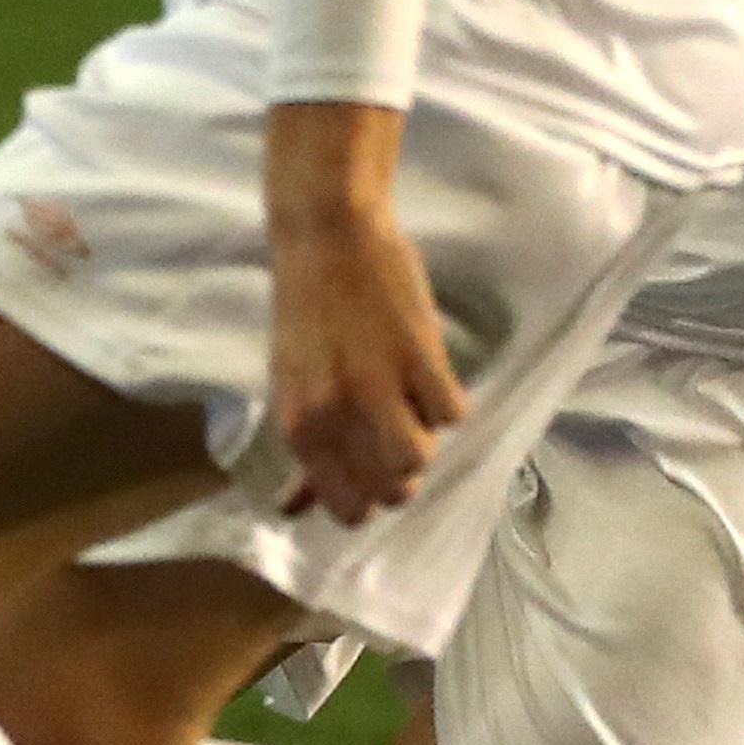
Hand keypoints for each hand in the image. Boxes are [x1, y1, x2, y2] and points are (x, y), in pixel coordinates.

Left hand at [265, 103, 464, 522]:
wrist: (325, 235)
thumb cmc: (305, 311)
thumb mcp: (291, 384)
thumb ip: (304, 450)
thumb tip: (294, 508)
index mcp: (299, 424)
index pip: (344, 506)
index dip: (364, 503)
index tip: (370, 481)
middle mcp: (338, 413)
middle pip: (391, 490)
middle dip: (399, 476)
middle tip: (397, 440)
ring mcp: (382, 385)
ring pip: (422, 457)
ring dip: (424, 441)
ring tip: (413, 408)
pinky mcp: (422, 356)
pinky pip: (452, 412)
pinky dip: (448, 402)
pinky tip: (431, 379)